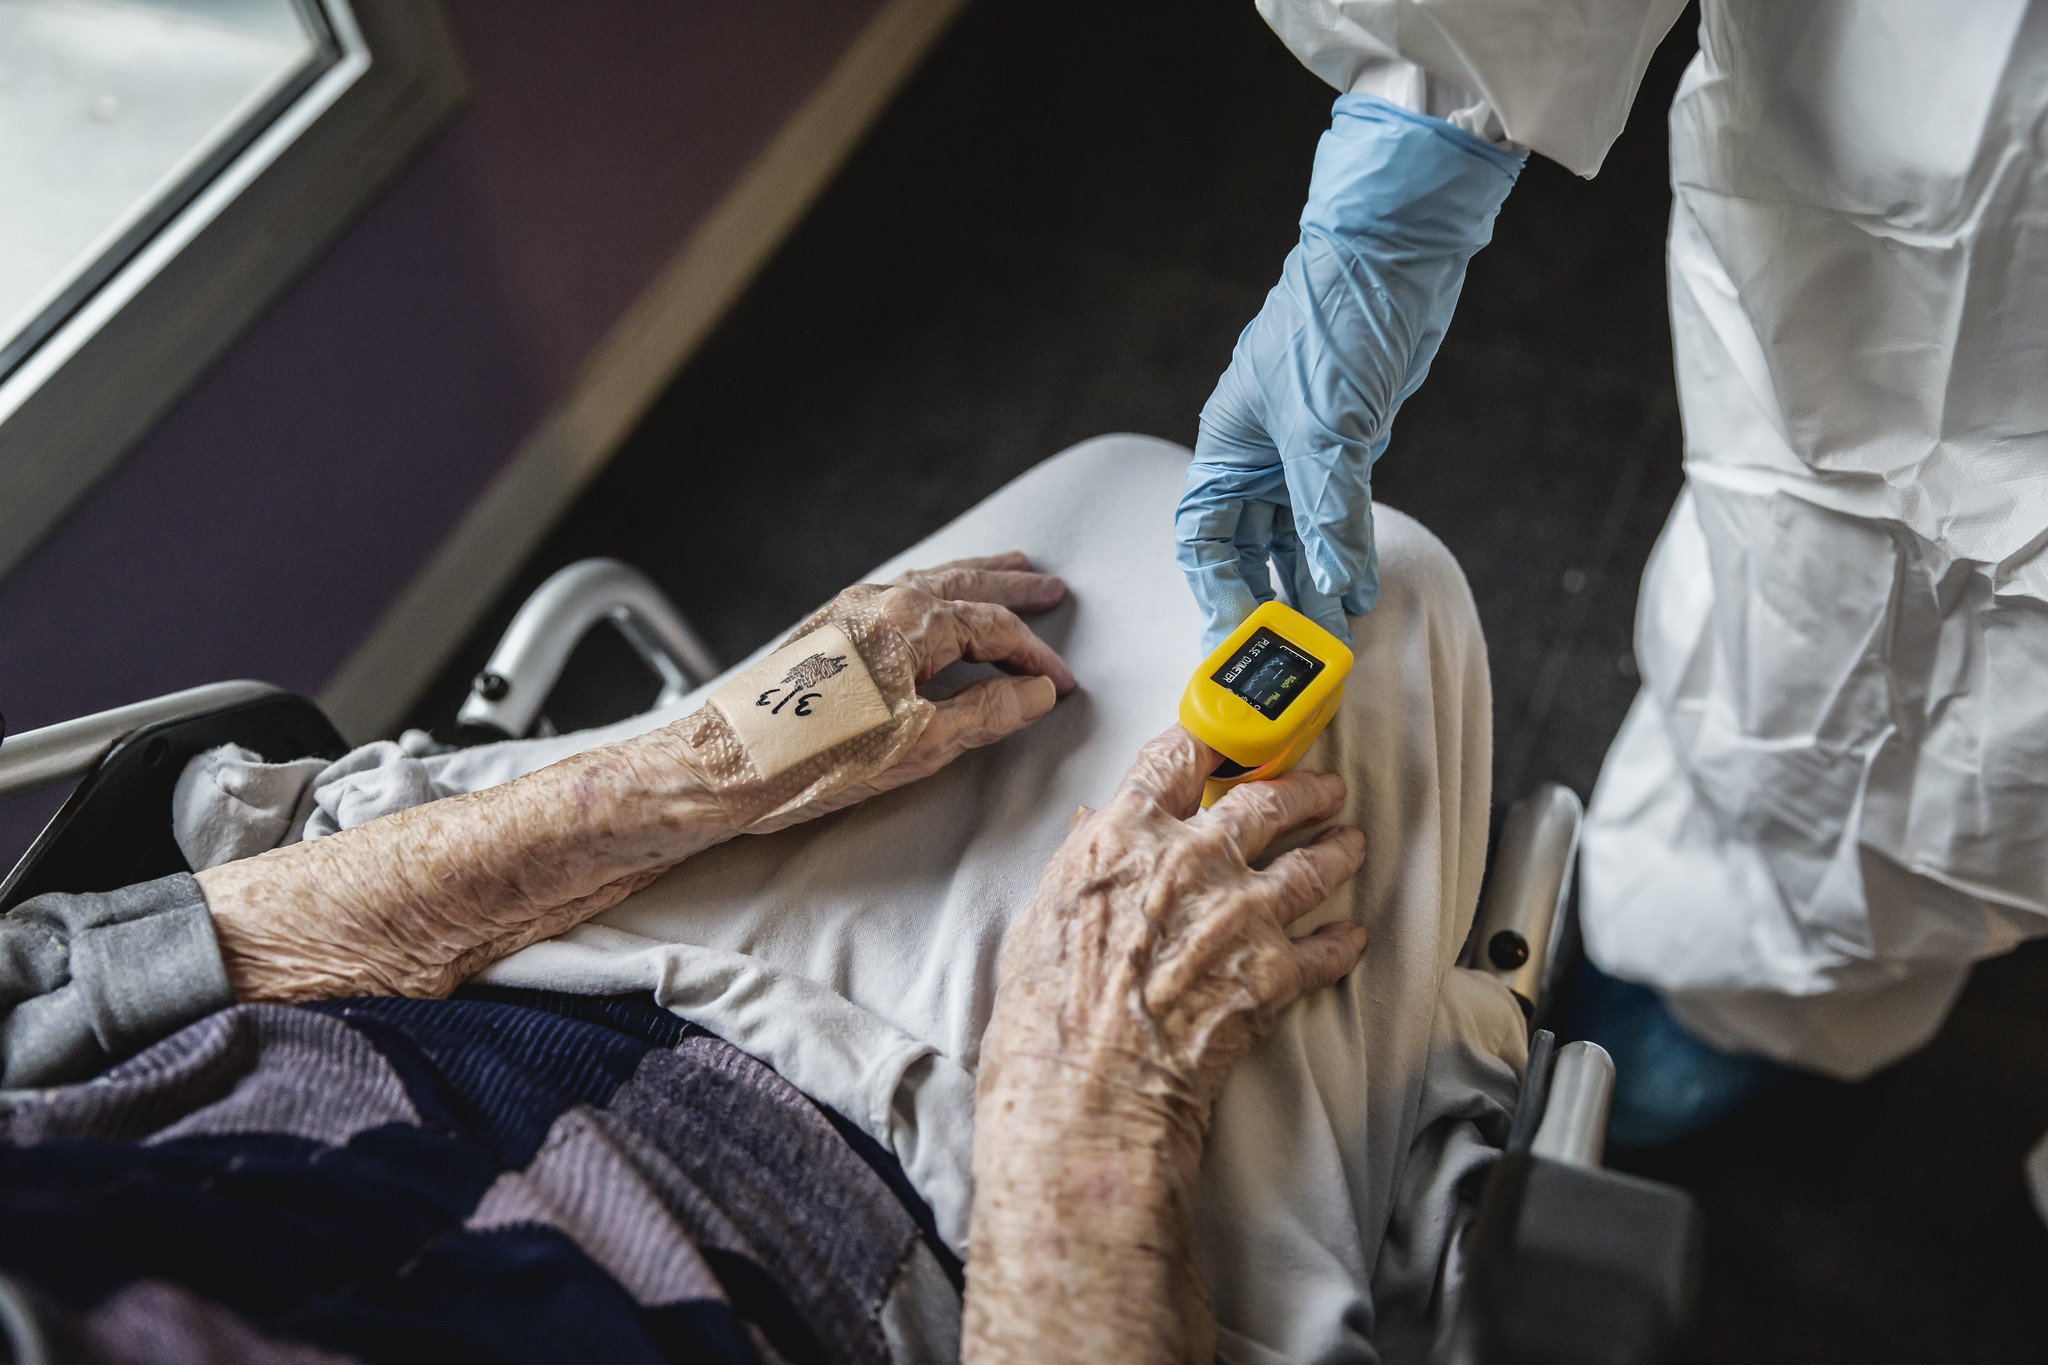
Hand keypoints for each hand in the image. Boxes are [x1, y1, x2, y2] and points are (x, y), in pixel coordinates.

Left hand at [749, 552, 1075, 830]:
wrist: (730, 765)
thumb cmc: (820, 760)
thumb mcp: (922, 746)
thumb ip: (987, 713)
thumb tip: (1036, 693)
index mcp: (912, 623)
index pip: (994, 630)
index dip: (1035, 657)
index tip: (1062, 683)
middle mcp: (882, 601)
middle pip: (966, 588)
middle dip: (1012, 589)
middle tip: (1051, 588)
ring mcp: (850, 609)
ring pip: (929, 581)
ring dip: (974, 578)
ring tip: (1007, 568)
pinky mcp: (827, 627)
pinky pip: (898, 591)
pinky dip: (934, 588)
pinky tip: (935, 596)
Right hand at [964, 726, 1366, 1364]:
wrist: (1085, 1097)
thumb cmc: (1042, 1020)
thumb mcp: (1038, 922)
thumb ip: (1077, 865)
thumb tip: (1088, 828)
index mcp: (1124, 836)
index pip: (1178, 757)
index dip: (1211, 740)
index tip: (1231, 736)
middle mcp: (1192, 860)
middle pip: (1266, 800)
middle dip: (1301, 789)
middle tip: (1321, 789)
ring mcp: (1242, 913)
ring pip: (1312, 863)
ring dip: (1336, 851)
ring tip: (1350, 846)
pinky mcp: (1276, 972)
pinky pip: (1327, 947)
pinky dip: (1342, 942)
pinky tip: (1351, 938)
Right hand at [1176, 93, 1522, 650]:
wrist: (1395, 256)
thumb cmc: (1333, 322)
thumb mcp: (1326, 429)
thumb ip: (1327, 514)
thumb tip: (1334, 587)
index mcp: (1226, 447)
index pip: (1202, 538)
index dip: (1216, 591)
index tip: (1240, 637)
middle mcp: (1255, 456)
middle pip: (1246, 548)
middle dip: (1266, 599)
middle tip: (1289, 652)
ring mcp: (1301, 453)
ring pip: (1293, 538)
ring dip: (1309, 584)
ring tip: (1329, 634)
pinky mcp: (1347, 446)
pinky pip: (1336, 517)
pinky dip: (1344, 553)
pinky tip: (1356, 588)